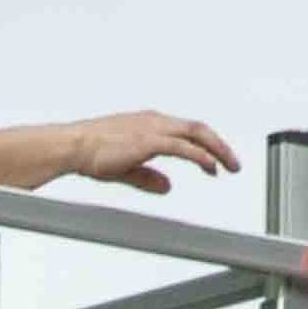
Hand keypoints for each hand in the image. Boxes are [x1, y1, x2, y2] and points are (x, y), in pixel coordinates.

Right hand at [71, 110, 240, 191]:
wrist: (73, 145)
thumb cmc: (91, 153)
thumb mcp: (126, 168)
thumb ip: (149, 177)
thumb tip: (168, 187)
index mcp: (150, 123)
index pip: (187, 130)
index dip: (205, 144)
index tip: (216, 160)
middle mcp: (155, 121)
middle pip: (198, 128)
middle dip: (220, 146)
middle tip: (234, 164)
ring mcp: (153, 129)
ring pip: (196, 134)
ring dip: (217, 150)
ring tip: (230, 166)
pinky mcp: (149, 140)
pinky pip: (183, 147)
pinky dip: (200, 156)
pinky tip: (211, 168)